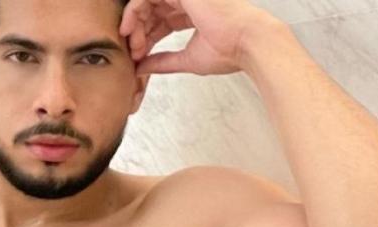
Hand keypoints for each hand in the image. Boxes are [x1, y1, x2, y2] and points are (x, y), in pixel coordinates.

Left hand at [119, 0, 281, 75]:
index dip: (147, 38)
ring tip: (134, 44)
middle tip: (136, 52)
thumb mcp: (187, 59)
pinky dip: (134, 11)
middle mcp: (188, 1)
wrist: (247, 41)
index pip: (161, 21)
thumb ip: (163, 62)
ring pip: (146, 2)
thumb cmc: (229, 51)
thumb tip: (141, 68)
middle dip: (139, 32)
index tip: (140, 56)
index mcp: (193, 14)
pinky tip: (130, 29)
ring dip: (134, 23)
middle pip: (151, 11)